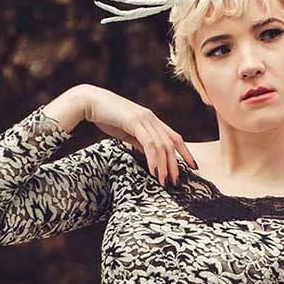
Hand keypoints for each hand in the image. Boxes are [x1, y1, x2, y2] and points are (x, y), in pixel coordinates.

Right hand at [83, 87, 198, 183]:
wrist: (90, 101)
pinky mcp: (135, 122)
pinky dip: (153, 159)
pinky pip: (149, 144)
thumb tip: (149, 155)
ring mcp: (144, 119)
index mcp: (151, 120)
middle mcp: (151, 118)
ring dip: (164, 166)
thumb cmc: (106, 117)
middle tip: (176, 182)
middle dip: (176, 164)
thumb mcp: (127, 132)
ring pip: (162, 145)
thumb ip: (139, 141)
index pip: (175, 137)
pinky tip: (153, 171)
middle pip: (172, 143)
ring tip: (164, 182)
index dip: (186, 152)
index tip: (193, 167)